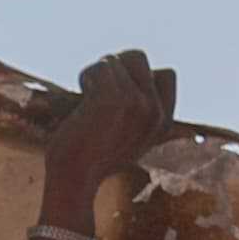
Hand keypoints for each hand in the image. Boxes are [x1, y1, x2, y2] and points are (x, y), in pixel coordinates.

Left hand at [46, 50, 176, 197]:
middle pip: (138, 57)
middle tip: (96, 94)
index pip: (165, 75)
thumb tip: (132, 71)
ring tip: (86, 103)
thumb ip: (140, 113)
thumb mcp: (128, 139)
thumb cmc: (90, 160)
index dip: (137, 76)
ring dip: (95, 75)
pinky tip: (80, 102)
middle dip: (114, 68)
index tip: (116, 99)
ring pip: (115, 60)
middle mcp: (155, 111)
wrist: (73, 181)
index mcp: (164, 123)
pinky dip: (85, 77)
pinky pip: (100, 67)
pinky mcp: (113, 99)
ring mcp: (137, 103)